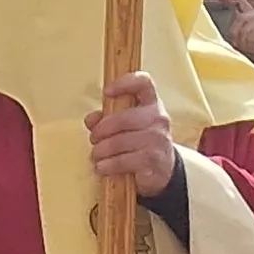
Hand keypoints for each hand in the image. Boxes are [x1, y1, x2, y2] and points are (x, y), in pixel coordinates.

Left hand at [86, 73, 177, 198]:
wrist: (163, 170)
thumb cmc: (141, 142)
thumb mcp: (126, 126)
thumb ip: (107, 119)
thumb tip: (90, 119)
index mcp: (152, 104)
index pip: (144, 83)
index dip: (125, 83)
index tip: (107, 92)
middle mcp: (159, 119)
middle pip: (123, 118)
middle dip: (102, 130)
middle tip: (93, 138)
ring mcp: (158, 140)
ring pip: (120, 141)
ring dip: (101, 150)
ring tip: (96, 155)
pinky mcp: (154, 160)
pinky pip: (123, 160)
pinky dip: (108, 165)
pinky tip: (102, 167)